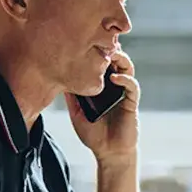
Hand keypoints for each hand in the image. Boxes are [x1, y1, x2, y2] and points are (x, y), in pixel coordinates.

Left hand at [65, 50, 139, 164]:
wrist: (108, 153)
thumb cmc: (94, 135)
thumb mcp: (77, 113)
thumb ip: (72, 97)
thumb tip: (59, 79)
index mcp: (102, 86)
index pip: (101, 63)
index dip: (97, 51)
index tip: (86, 40)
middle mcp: (114, 86)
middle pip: (116, 60)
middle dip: (110, 48)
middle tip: (101, 39)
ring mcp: (124, 93)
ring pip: (127, 68)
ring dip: (120, 58)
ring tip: (111, 53)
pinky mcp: (132, 102)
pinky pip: (132, 86)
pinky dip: (125, 79)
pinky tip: (114, 78)